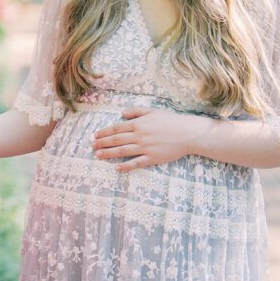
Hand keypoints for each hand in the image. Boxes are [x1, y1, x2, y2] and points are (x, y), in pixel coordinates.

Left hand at [92, 107, 210, 172]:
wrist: (187, 133)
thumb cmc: (170, 121)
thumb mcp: (152, 111)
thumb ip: (136, 111)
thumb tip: (121, 113)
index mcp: (138, 124)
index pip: (117, 128)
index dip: (104, 132)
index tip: (95, 135)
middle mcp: (139, 136)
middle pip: (116, 140)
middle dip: (103, 143)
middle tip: (92, 146)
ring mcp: (145, 148)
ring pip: (123, 151)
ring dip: (109, 153)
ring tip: (98, 155)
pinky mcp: (152, 158)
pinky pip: (136, 163)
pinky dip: (126, 166)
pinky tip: (117, 168)